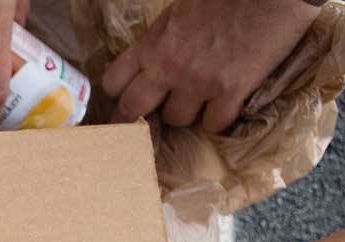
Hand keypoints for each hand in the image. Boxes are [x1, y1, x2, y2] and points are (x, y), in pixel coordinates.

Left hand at [102, 0, 320, 132]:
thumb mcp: (178, 14)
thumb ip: (161, 40)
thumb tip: (149, 59)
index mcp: (152, 43)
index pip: (112, 82)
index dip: (118, 93)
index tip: (126, 97)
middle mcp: (168, 66)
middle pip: (132, 109)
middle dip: (139, 114)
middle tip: (151, 116)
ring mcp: (198, 82)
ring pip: (176, 120)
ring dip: (186, 114)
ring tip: (199, 101)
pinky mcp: (231, 91)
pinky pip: (215, 124)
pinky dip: (219, 119)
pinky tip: (226, 105)